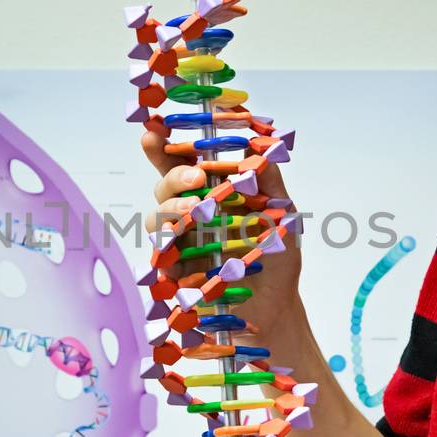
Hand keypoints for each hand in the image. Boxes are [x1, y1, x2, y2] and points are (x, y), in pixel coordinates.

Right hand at [140, 129, 308, 349]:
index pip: (181, 164)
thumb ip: (270, 179)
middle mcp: (189, 216)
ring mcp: (179, 246)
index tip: (154, 129)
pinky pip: (159, 262)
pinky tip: (179, 251)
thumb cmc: (277, 256)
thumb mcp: (283, 212)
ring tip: (192, 214)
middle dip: (173, 177)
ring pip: (155, 221)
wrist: (278, 308)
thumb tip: (262, 144)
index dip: (162, 146)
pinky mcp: (175, 277)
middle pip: (164, 188)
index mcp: (209, 193)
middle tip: (195, 178)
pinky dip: (166, 253)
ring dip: (169, 212)